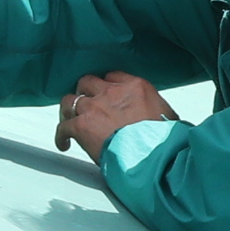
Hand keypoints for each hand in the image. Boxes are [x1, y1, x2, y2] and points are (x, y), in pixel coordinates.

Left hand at [55, 72, 176, 155]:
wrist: (151, 154)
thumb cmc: (163, 140)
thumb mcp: (168, 116)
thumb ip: (157, 109)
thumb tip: (160, 117)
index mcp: (135, 87)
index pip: (112, 76)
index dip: (105, 86)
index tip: (104, 94)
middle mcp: (111, 92)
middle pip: (87, 83)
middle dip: (84, 93)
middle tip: (85, 106)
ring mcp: (94, 107)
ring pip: (69, 100)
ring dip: (68, 111)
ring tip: (70, 120)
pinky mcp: (81, 125)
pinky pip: (62, 127)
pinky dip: (61, 135)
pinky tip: (64, 143)